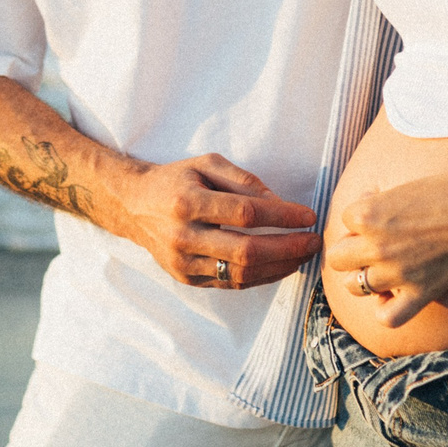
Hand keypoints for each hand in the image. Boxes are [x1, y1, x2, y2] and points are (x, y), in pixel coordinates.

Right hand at [105, 153, 319, 289]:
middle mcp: (182, 237)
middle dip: (288, 249)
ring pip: (241, 273)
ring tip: (303, 255)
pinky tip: (280, 265)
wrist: (133, 206)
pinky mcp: (186, 279)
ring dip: (279, 267)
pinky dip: (261, 276)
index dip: (282, 216)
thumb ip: (244, 180)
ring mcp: (183, 263)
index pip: (245, 214)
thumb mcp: (207, 164)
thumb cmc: (176, 180)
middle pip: (246, 251)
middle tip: (314, 242)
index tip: (308, 215)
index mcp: (187, 203)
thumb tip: (280, 202)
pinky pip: (231, 282)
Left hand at [323, 168, 447, 329]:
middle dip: (351, 250)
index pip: (345, 220)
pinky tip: (393, 296)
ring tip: (380, 269)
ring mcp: (396, 273)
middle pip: (337, 257)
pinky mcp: (419, 293)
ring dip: (364, 277)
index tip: (384, 213)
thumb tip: (365, 206)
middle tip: (371, 245)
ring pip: (353, 286)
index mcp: (369, 214)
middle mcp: (376, 246)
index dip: (363, 217)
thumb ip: (378, 201)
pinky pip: (387, 316)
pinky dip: (386, 310)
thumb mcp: (405, 187)